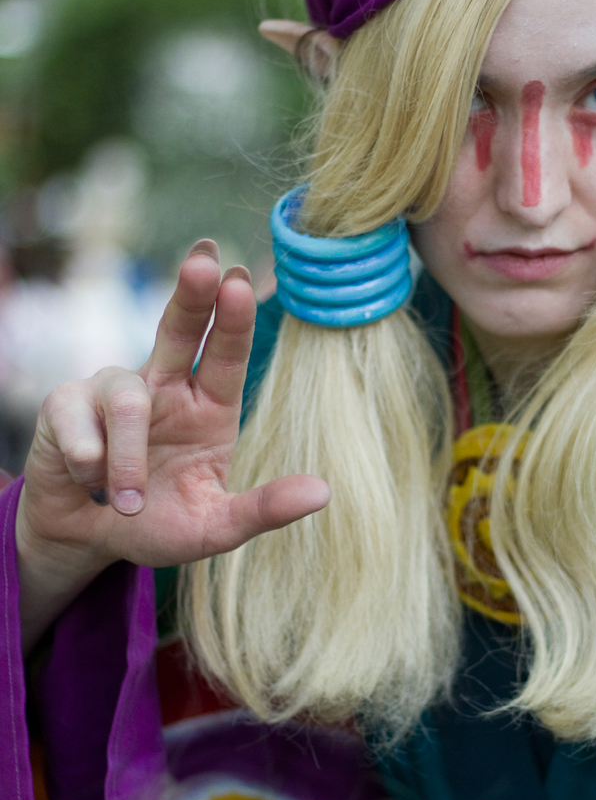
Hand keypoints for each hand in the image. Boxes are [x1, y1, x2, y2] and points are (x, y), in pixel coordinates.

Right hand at [16, 240, 329, 650]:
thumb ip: (262, 510)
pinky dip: (88, 462)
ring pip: (128, 400)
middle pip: (180, 327)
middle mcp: (165, 386)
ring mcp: (114, 389)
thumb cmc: (156, 523)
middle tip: (205, 259)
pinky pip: (80, 423)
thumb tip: (323, 494)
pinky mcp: (67, 403)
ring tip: (126, 502)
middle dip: (191, 293)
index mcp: (208, 406)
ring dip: (127, 461)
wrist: (85, 540)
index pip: (227, 354)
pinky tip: (88, 481)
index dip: (233, 319)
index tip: (240, 280)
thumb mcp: (214, 527)